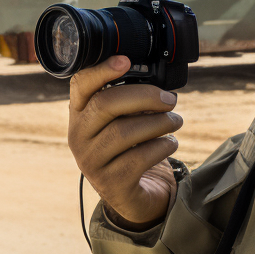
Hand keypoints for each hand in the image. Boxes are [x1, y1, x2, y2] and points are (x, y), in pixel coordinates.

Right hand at [68, 55, 183, 229]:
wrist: (133, 193)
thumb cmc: (131, 146)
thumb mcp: (125, 119)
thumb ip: (132, 100)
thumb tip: (160, 84)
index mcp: (80, 113)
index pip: (80, 85)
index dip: (101, 71)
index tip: (126, 61)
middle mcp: (79, 136)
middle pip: (106, 104)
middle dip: (145, 96)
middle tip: (170, 99)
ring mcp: (91, 161)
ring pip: (124, 132)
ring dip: (160, 122)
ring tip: (175, 121)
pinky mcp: (111, 183)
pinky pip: (139, 158)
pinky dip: (162, 146)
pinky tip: (170, 143)